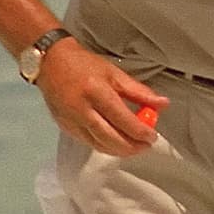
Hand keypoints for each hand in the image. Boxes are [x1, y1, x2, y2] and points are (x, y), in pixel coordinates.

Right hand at [35, 40, 169, 156]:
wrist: (51, 63)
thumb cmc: (84, 65)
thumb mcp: (114, 73)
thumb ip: (139, 91)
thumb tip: (162, 104)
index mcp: (96, 92)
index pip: (123, 119)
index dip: (140, 132)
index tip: (152, 136)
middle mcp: (82, 109)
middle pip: (111, 138)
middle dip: (132, 146)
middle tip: (146, 146)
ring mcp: (71, 121)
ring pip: (99, 145)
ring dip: (120, 151)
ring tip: (134, 147)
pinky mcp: (65, 127)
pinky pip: (88, 143)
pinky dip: (105, 146)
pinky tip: (116, 144)